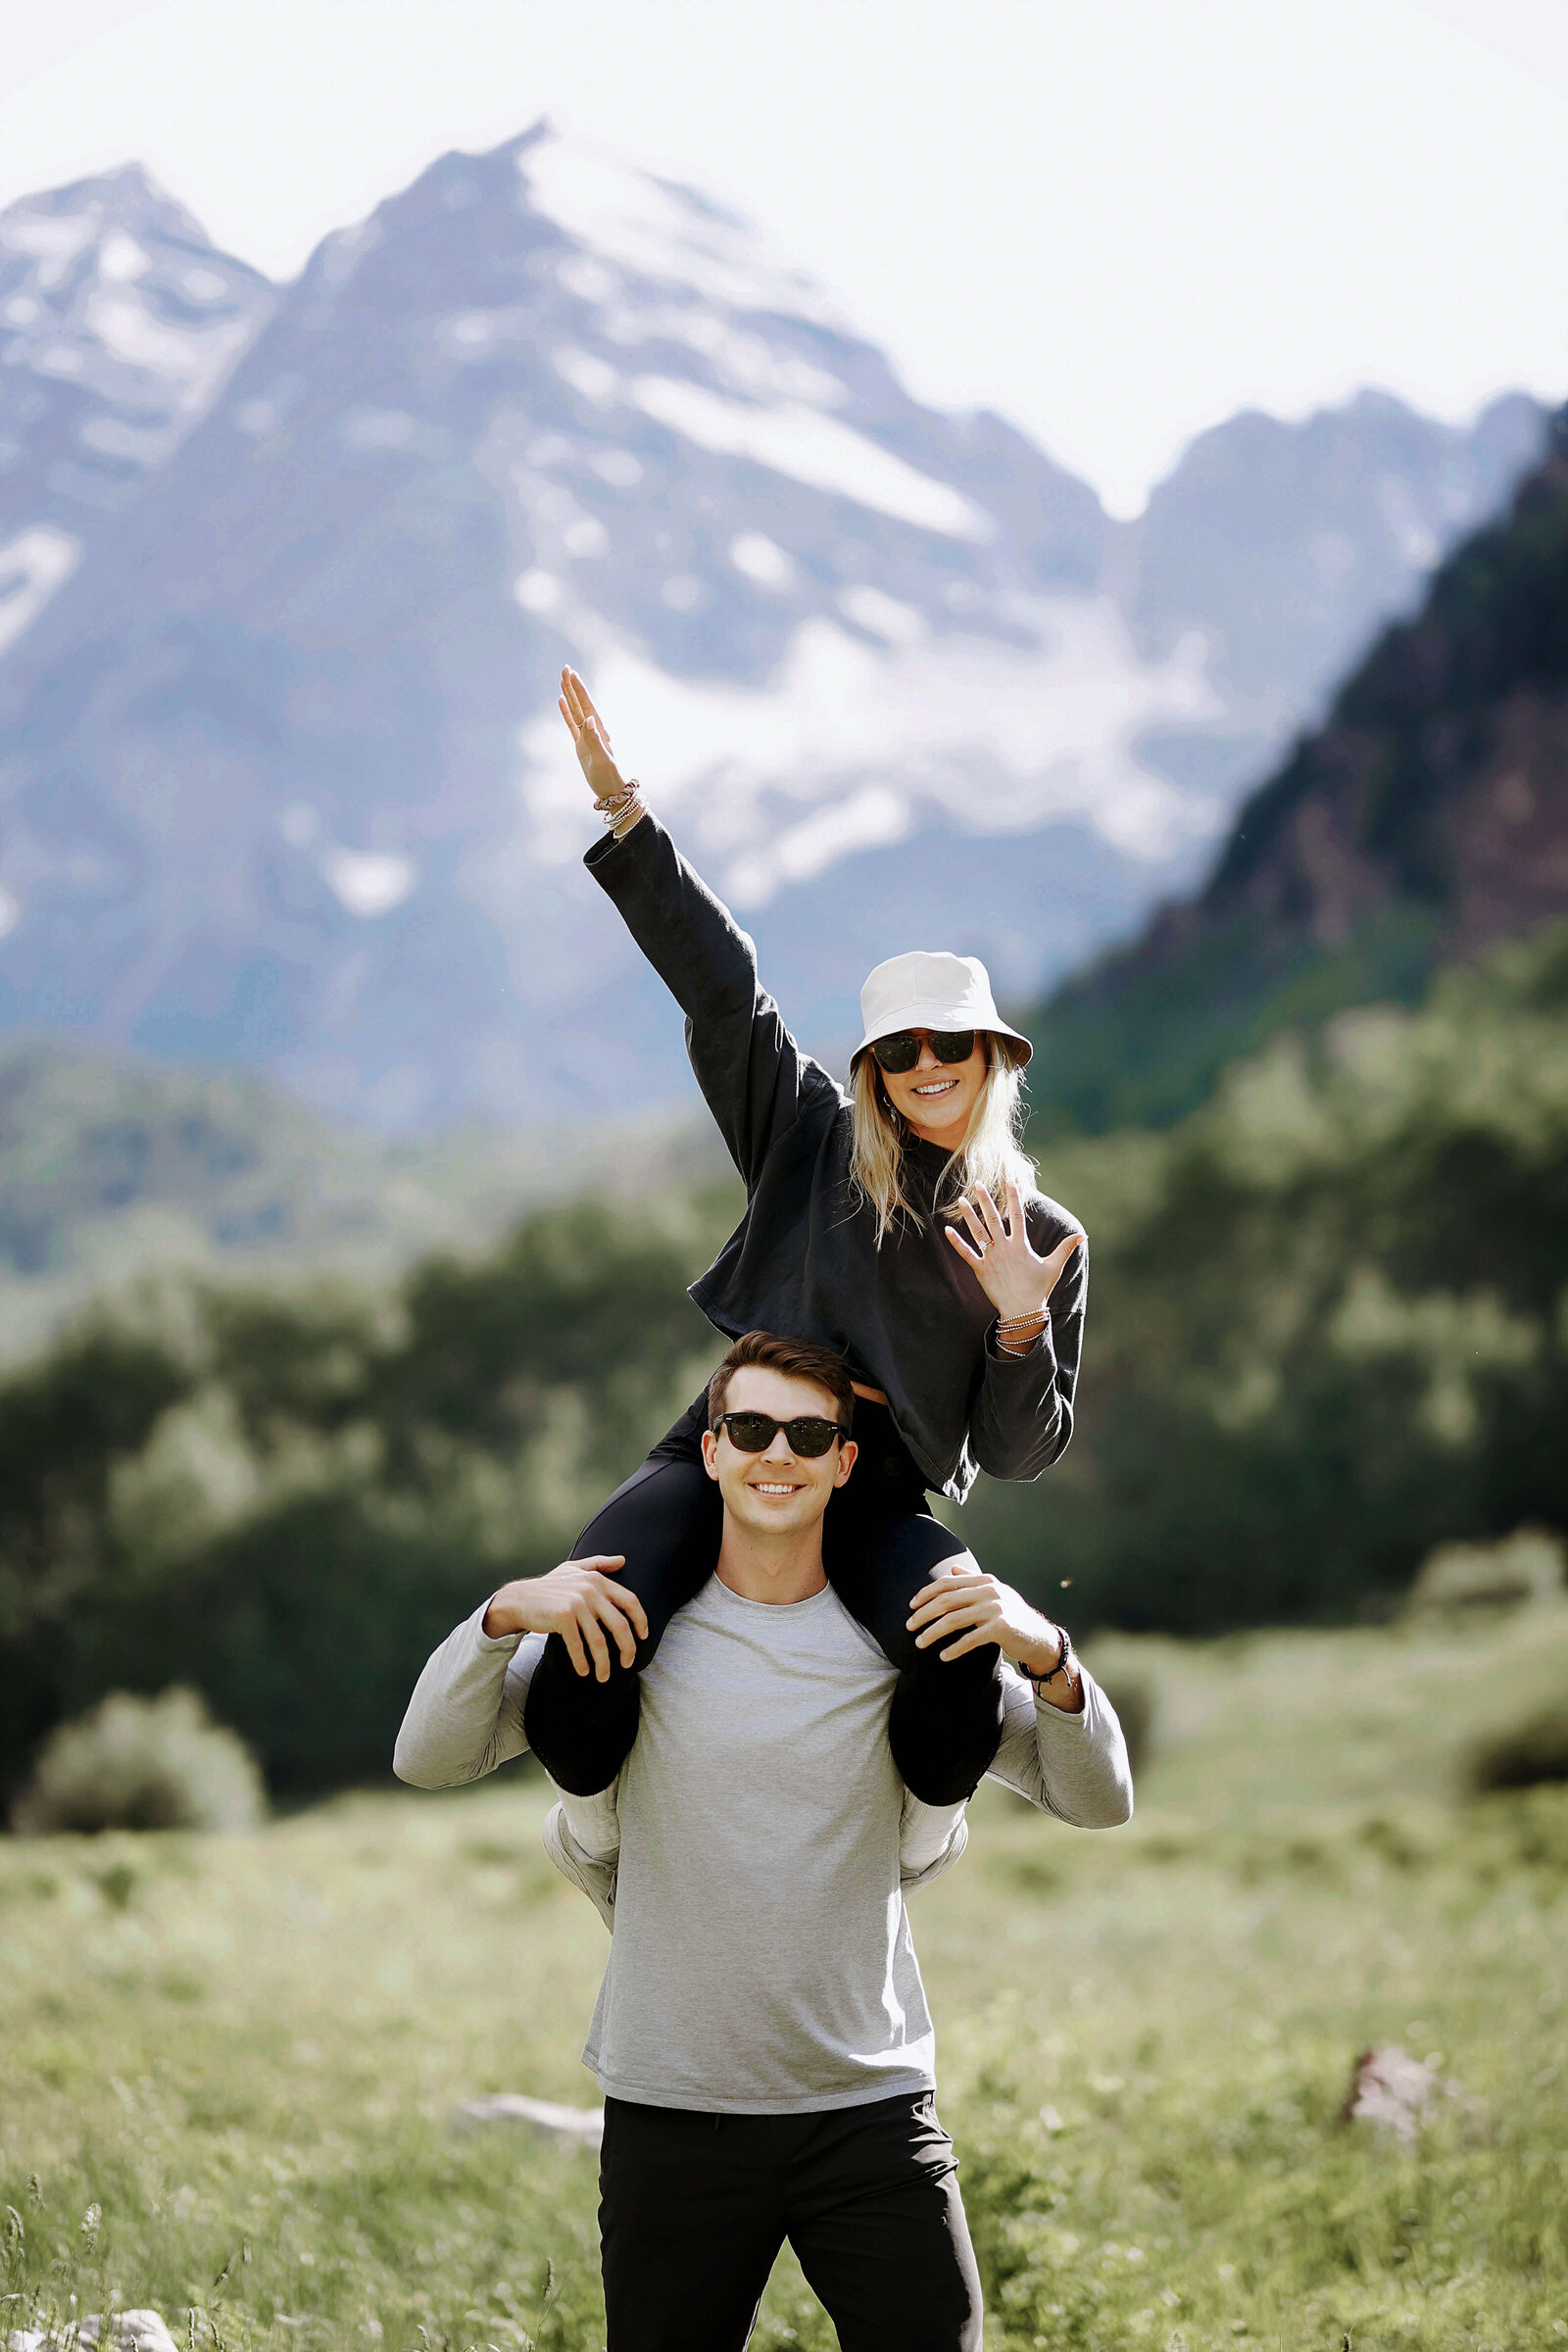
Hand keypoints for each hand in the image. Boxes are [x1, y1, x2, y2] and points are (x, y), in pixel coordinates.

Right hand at [483, 1556, 648, 1680]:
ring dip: (603, 1663)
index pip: (630, 1601)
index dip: (641, 1620)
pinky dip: (582, 1662)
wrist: (519, 1598)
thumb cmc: (550, 1586)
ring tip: (603, 1676)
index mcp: (597, 1580)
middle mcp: (590, 1590)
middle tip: (628, 1663)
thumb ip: (599, 1563)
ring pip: (599, 1641)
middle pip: (619, 1625)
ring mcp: (576, 1603)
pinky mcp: (562, 1617)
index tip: (643, 1636)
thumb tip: (622, 1560)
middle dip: (627, 1648)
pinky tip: (584, 1671)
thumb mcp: (574, 1569)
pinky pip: (578, 1646)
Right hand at [558, 667, 627, 803]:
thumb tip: (589, 719)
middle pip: (580, 703)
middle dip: (573, 685)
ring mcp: (586, 736)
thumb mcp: (602, 759)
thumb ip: (595, 740)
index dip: (579, 689)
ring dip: (569, 695)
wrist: (611, 790)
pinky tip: (561, 700)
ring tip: (563, 679)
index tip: (572, 674)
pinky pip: (571, 724)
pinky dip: (566, 712)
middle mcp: (593, 730)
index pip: (587, 705)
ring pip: (575, 710)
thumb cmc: (608, 777)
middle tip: (565, 668)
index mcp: (599, 730)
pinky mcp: (581, 745)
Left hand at [907, 1556, 1069, 1684]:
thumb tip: (954, 1569)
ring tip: (920, 1643)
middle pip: (946, 1600)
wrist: (1040, 1637)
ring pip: (954, 1620)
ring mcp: (996, 1608)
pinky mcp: (1001, 1628)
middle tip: (909, 1627)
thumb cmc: (1012, 1616)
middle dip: (923, 1614)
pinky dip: (954, 1648)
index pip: (948, 1583)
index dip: (926, 1593)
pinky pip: (971, 1639)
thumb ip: (974, 1581)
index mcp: (985, 1581)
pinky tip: (943, 1656)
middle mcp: (989, 1590)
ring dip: (933, 1632)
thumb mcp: (994, 1594)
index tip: (911, 1605)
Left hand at [944, 1178, 1081, 1322]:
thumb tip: (1083, 1235)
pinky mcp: (981, 1270)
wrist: (1023, 1311)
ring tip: (961, 1199)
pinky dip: (956, 1242)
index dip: (1014, 1197)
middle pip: (993, 1218)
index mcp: (1021, 1245)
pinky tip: (946, 1229)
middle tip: (978, 1183)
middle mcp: (1004, 1248)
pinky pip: (966, 1253)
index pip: (1018, 1215)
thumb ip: (1066, 1248)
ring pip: (978, 1232)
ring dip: (969, 1215)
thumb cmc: (1039, 1289)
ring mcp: (991, 1258)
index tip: (1010, 1181)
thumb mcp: (1054, 1266)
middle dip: (985, 1200)